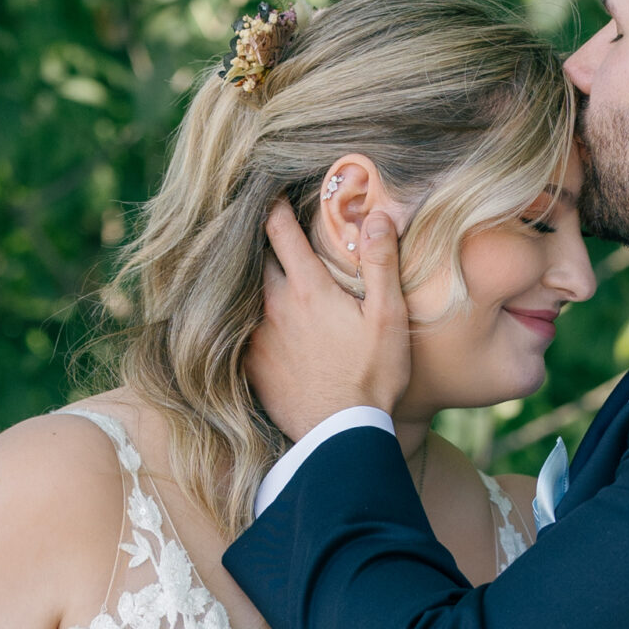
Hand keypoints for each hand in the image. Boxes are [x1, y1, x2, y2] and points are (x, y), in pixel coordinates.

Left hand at [245, 200, 411, 440]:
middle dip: (257, 240)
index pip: (281, 231)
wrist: (341, 435)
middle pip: (256, 259)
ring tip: (255, 272)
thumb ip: (381, 263)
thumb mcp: (389, 317)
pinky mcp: (250, 366)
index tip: (271, 193)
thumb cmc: (372, 376)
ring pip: (245, 294)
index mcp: (308, 287)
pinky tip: (252, 320)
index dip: (274, 207)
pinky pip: (240, 331)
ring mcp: (257, 337)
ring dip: (251, 280)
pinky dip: (244, 318)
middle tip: (260, 227)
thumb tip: (377, 216)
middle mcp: (274, 306)